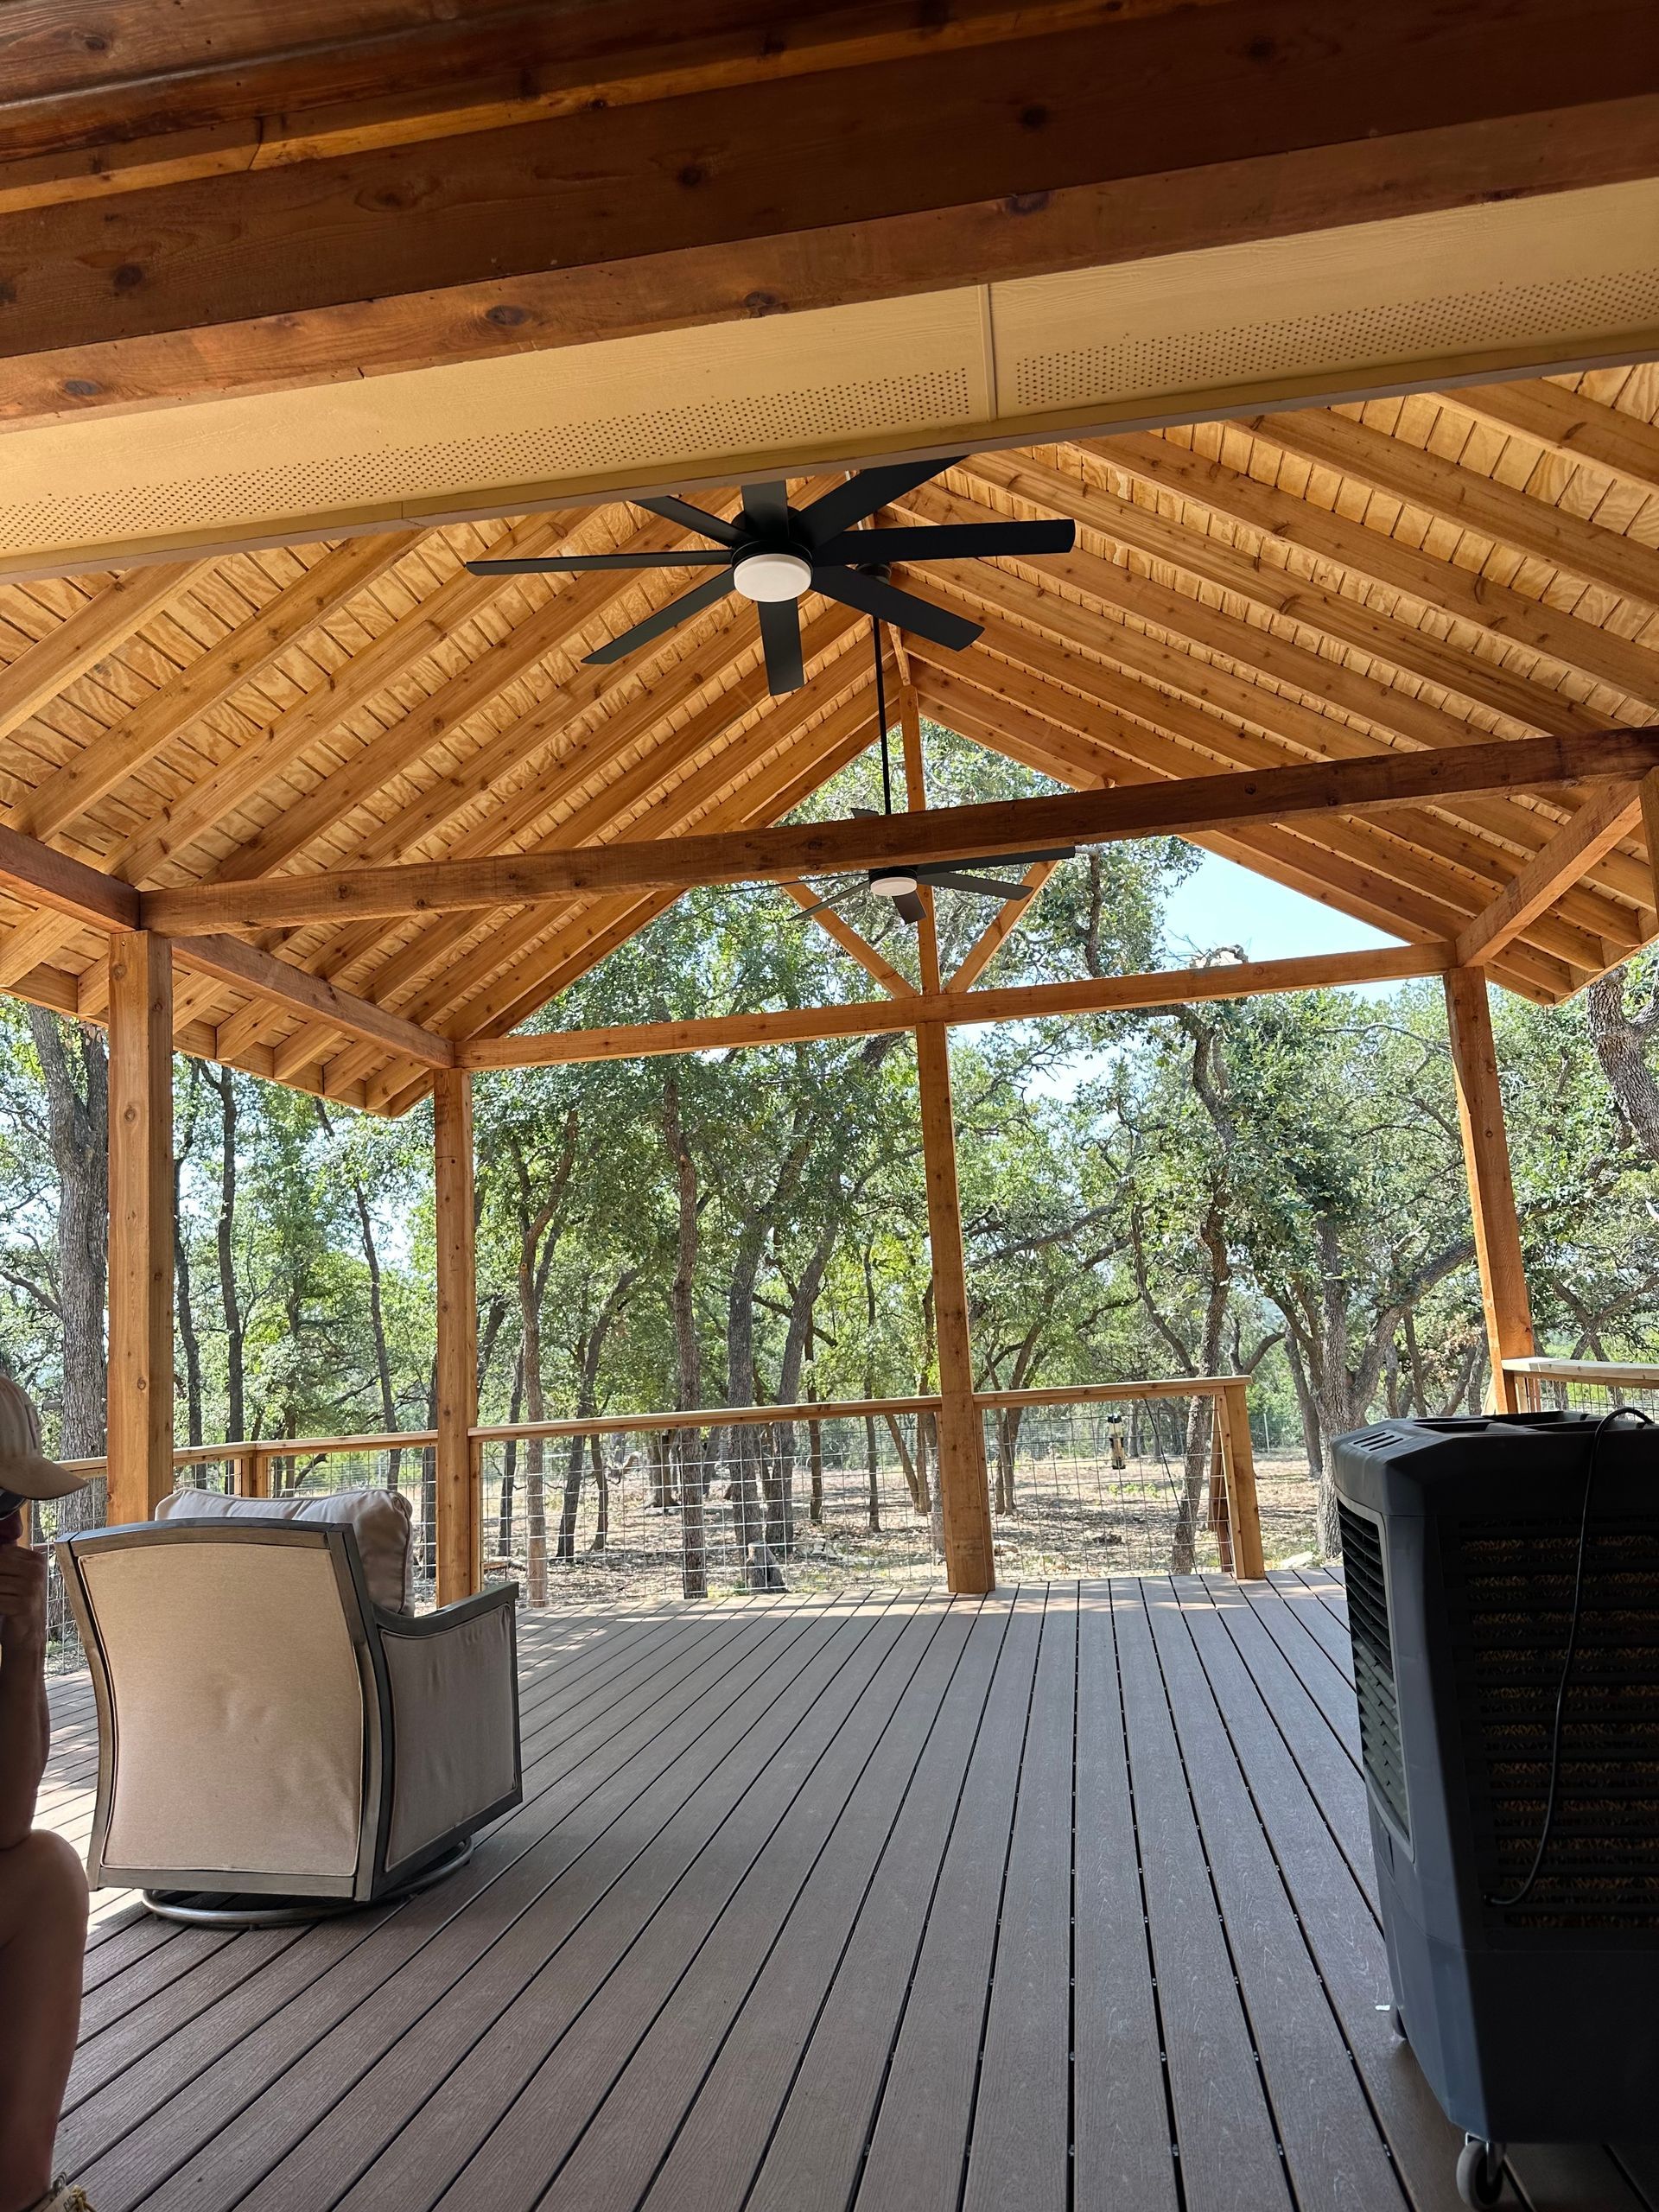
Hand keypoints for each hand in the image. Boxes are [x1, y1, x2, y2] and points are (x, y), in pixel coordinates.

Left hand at [0, 1518, 46, 1654]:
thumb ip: (6, 1561)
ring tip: (1, 1596)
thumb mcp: (14, 1578)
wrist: (26, 1636)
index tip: (2, 1576)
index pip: (3, 1551)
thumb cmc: (15, 1604)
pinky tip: (1, 1608)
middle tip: (2, 1586)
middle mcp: (36, 1571)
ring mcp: (32, 1588)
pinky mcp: (24, 1605)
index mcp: (36, 1560)